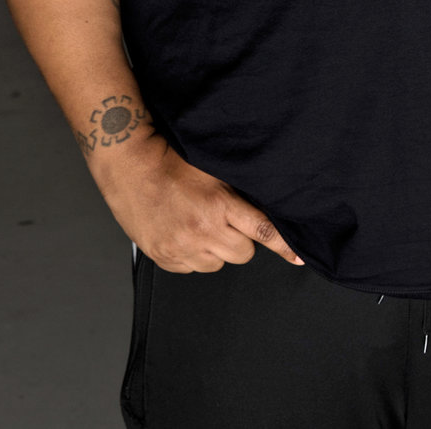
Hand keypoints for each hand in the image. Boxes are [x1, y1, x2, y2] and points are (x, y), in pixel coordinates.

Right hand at [94, 133, 301, 272]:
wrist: (130, 167)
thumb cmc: (172, 161)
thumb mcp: (215, 170)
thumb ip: (240, 191)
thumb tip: (268, 203)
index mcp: (219, 206)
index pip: (263, 232)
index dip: (285, 247)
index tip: (300, 258)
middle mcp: (201, 231)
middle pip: (244, 254)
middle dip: (241, 240)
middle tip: (227, 221)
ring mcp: (181, 248)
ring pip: (219, 264)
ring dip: (217, 250)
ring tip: (202, 226)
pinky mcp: (164, 258)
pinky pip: (193, 269)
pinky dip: (194, 256)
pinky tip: (185, 234)